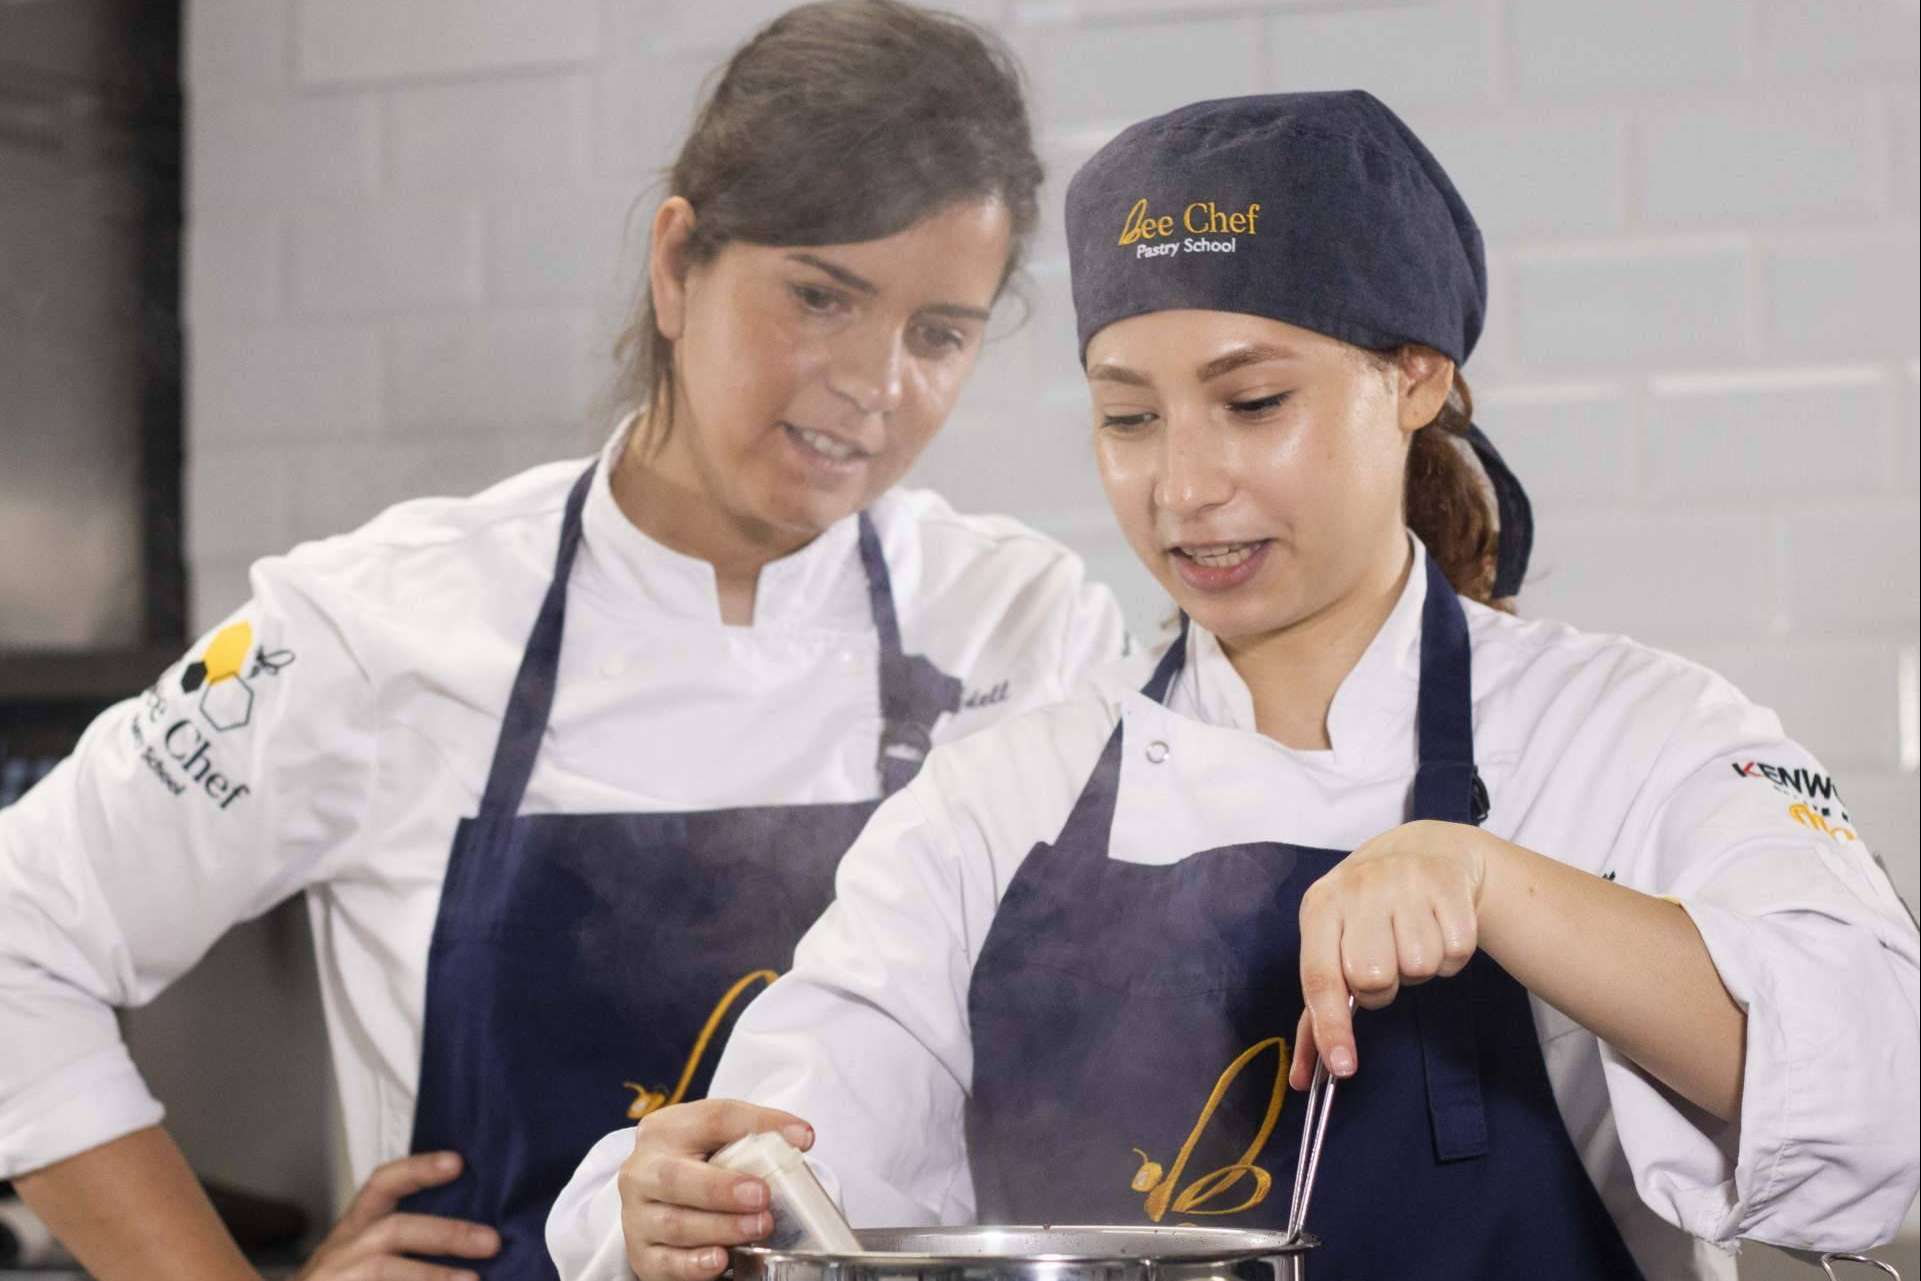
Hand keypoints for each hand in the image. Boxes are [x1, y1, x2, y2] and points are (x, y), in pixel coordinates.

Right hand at [294, 1152, 499, 1280]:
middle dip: (446, 1233)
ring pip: (383, 1268)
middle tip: (491, 1241)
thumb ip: (407, 1241)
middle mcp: (341, 1251)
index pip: (383, 1185)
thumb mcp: (364, 1257)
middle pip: (394, 1230)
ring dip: (432, 1274)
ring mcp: (335, 1277)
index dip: (418, 1170)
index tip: (457, 1162)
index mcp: (354, 1230)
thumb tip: (476, 1235)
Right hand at [618, 1099, 814, 1280]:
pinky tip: (721, 1260)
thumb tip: (802, 1137)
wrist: (653, 1195)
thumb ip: (756, 1131)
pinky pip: (666, 1264)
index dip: (757, 1126)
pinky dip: (694, 1265)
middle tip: (762, 1197)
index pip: (711, 1120)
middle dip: (721, 1189)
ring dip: (721, 1227)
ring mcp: (637, 1215)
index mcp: (664, 1130)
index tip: (800, 1142)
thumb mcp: (716, 1136)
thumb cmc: (695, 1162)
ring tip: (760, 1227)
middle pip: (676, 1178)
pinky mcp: (641, 1254)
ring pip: (675, 1224)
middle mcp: (642, 1171)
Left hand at [1290, 820, 1494, 1089]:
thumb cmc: (1367, 913)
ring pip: (1419, 968)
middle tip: (1385, 963)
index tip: (1344, 1069)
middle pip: (1373, 980)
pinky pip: (1456, 952)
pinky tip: (1438, 927)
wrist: (1423, 850)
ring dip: (1420, 968)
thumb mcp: (1332, 944)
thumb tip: (1305, 1081)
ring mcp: (1405, 881)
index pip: (1321, 978)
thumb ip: (1319, 1013)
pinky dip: (1451, 955)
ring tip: (1412, 937)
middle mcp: (1358, 887)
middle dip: (1383, 988)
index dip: (1331, 1028)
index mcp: (1321, 906)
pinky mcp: (1448, 882)